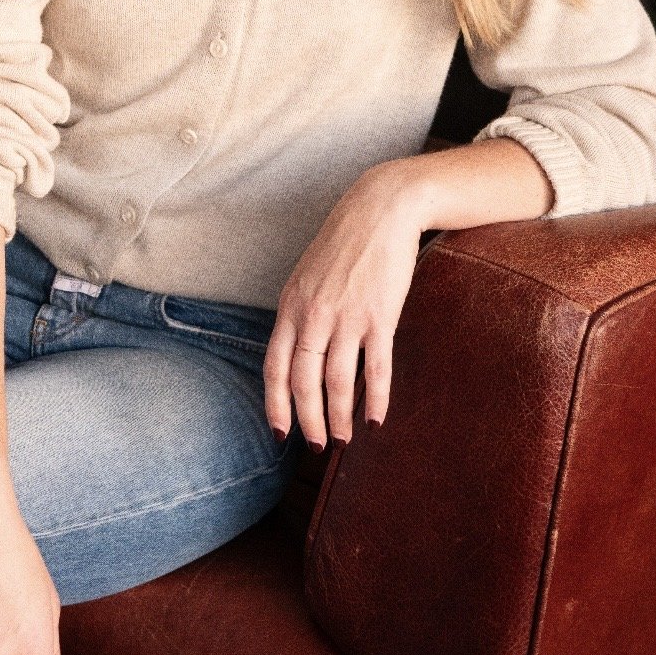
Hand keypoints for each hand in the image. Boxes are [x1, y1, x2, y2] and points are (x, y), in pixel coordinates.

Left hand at [262, 164, 421, 449]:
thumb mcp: (307, 274)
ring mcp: (347, 316)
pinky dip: (376, 397)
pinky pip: (376, 368)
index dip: (275, 404)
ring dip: (339, 416)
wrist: (382, 208)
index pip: (273, 366)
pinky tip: (376, 418)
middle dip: (308, 420)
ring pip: (337, 381)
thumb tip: (298, 351)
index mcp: (291, 305)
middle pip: (303, 381)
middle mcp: (313, 314)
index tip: (279, 432)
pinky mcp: (380, 316)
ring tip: (343, 439)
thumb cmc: (345, 241)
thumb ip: (300, 311)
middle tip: (316, 446)